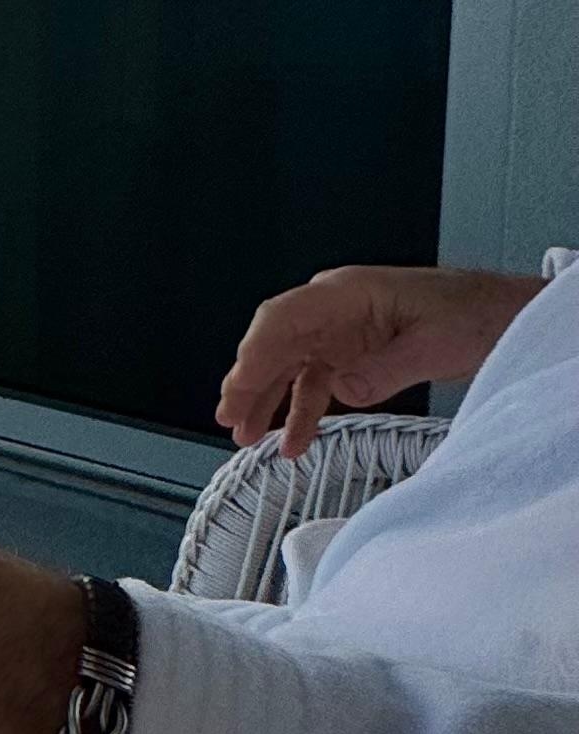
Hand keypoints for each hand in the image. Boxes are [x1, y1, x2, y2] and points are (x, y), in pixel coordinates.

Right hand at [217, 265, 540, 456]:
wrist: (504, 316)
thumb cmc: (475, 314)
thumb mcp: (435, 344)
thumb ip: (385, 369)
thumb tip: (340, 390)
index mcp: (348, 292)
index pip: (284, 318)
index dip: (255, 354)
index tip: (238, 389)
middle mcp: (335, 308)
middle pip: (276, 342)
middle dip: (248, 381)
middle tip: (229, 417)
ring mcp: (341, 332)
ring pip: (288, 366)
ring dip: (266, 401)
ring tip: (244, 436)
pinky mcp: (353, 355)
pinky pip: (314, 384)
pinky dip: (300, 413)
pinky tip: (291, 442)